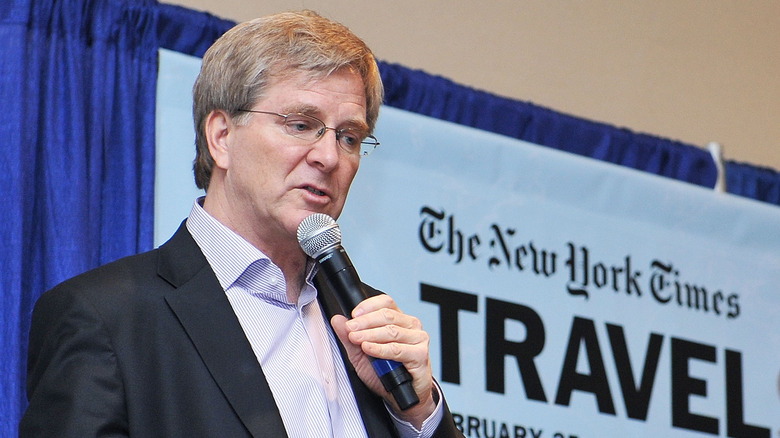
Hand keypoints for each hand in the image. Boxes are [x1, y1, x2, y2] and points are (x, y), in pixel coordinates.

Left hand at [331, 294, 435, 427]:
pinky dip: (380, 349)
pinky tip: (369, 348)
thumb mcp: (361, 354)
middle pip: (387, 315)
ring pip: (391, 331)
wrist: (400, 396)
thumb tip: (338, 320)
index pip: (386, 302)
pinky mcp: (420, 354)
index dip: (369, 305)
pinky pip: (397, 349)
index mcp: (399, 319)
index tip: (353, 314)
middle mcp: (410, 326)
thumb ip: (349, 337)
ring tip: (356, 338)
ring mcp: (417, 339)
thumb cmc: (386, 373)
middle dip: (365, 322)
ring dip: (370, 334)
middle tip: (350, 328)